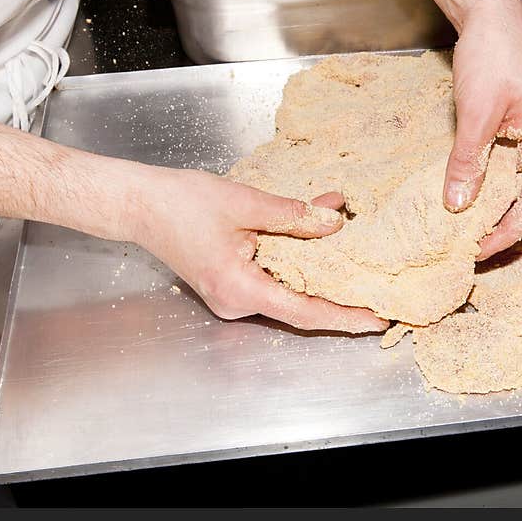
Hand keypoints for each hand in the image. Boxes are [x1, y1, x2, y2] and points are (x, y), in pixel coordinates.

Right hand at [132, 168, 388, 333]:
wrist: (139, 205)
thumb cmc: (181, 203)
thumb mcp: (245, 203)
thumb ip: (293, 215)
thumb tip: (334, 223)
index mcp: (239, 288)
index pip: (305, 311)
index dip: (345, 316)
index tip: (377, 318)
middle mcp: (236, 304)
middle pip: (300, 307)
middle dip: (341, 297)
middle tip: (381, 292)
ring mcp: (231, 299)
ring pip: (288, 294)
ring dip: (322, 278)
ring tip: (360, 266)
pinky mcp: (230, 287)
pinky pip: (273, 284)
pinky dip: (300, 269)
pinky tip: (322, 250)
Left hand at [444, 7, 521, 259]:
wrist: (491, 13)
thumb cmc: (494, 55)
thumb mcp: (476, 115)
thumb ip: (467, 162)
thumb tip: (456, 205)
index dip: (506, 234)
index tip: (478, 252)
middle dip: (498, 225)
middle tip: (465, 246)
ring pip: (515, 186)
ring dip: (490, 206)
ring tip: (460, 228)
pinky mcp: (519, 128)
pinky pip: (505, 167)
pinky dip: (485, 183)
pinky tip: (463, 194)